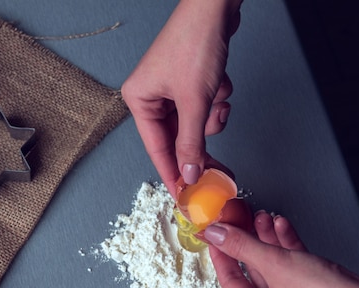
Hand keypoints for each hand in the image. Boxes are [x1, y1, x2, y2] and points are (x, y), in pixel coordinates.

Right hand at [121, 0, 241, 196]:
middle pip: (178, 139)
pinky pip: (205, 109)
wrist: (215, 8)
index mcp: (140, 100)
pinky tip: (219, 84)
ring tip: (217, 99)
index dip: (173, 175)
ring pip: (195, 125)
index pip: (157, 149)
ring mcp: (171, 90)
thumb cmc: (196, 43)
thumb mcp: (195, 101)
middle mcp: (151, 96)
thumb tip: (189, 174)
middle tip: (217, 173)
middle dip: (200, 146)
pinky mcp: (190, 83)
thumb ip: (191, 143)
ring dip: (212, 116)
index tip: (185, 197)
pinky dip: (216, 101)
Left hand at [204, 211, 358, 287]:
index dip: (220, 252)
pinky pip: (292, 263)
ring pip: (273, 263)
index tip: (214, 232)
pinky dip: (287, 244)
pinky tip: (283, 225)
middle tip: (237, 217)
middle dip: (247, 239)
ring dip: (267, 238)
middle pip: (251, 269)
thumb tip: (216, 233)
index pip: (228, 281)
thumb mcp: (274, 263)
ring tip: (260, 216)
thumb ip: (242, 245)